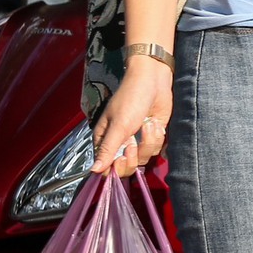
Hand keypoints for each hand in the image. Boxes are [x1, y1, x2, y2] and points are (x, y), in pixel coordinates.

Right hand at [92, 59, 172, 177]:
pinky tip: (156, 122)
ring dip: (149, 141)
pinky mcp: (152, 136)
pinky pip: (157, 149)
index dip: (118, 168)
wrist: (154, 81)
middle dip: (136, 154)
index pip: (108, 169)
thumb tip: (94, 171)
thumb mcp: (119, 125)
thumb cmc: (131, 99)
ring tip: (148, 123)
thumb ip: (108, 149)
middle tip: (136, 140)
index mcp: (105, 142)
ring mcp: (137, 141)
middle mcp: (120, 144)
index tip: (125, 155)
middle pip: (128, 168)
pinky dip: (158, 137)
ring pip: (145, 158)